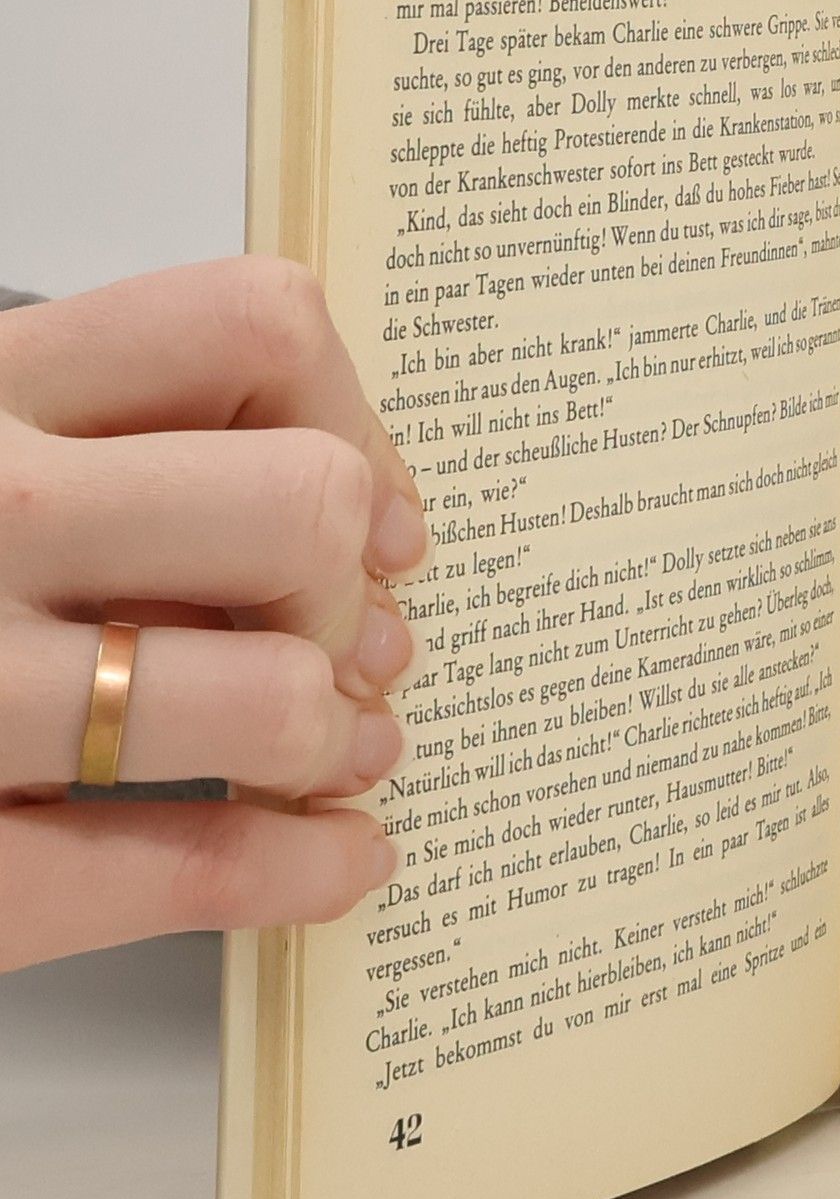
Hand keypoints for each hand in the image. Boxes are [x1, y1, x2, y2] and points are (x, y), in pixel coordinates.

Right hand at [0, 258, 424, 972]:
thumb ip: (111, 444)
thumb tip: (366, 523)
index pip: (250, 328)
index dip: (354, 424)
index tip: (368, 510)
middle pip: (299, 506)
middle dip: (346, 590)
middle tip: (333, 642)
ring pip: (268, 698)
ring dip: (329, 735)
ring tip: (324, 749)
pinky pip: (186, 870)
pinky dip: (302, 870)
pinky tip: (337, 858)